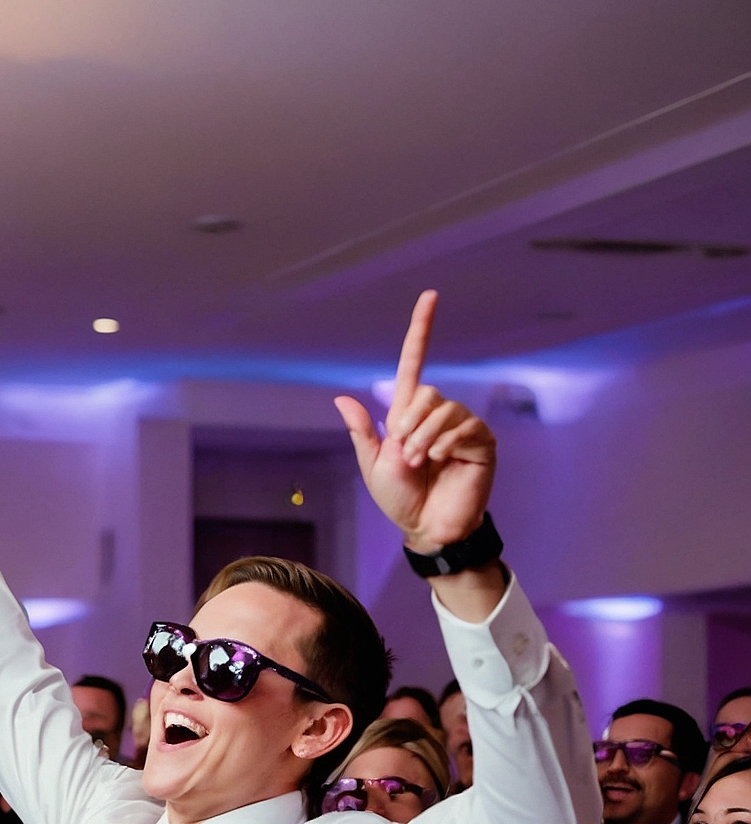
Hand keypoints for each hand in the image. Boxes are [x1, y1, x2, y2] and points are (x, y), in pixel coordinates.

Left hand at [333, 292, 494, 552]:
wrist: (427, 527)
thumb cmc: (400, 499)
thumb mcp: (374, 465)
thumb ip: (363, 432)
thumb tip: (342, 398)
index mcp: (408, 415)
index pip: (414, 364)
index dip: (421, 330)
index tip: (430, 296)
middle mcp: (437, 414)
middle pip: (425, 391)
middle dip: (409, 424)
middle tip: (408, 454)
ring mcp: (462, 425)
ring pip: (443, 409)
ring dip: (425, 438)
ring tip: (422, 462)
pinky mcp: (481, 440)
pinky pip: (464, 426)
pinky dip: (446, 444)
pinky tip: (442, 460)